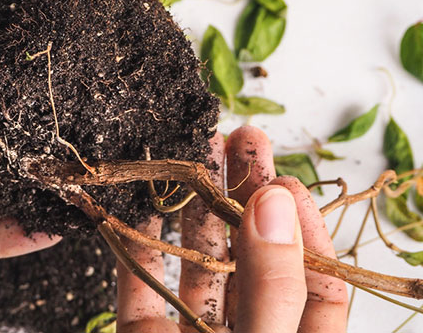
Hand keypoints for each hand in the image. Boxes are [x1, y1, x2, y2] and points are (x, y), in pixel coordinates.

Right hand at [116, 126, 347, 332]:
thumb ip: (272, 284)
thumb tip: (273, 204)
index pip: (316, 284)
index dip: (306, 229)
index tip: (285, 181)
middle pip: (252, 257)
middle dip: (247, 195)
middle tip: (242, 141)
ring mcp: (191, 332)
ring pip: (197, 261)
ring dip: (195, 206)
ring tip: (198, 153)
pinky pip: (140, 281)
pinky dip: (138, 241)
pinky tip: (144, 203)